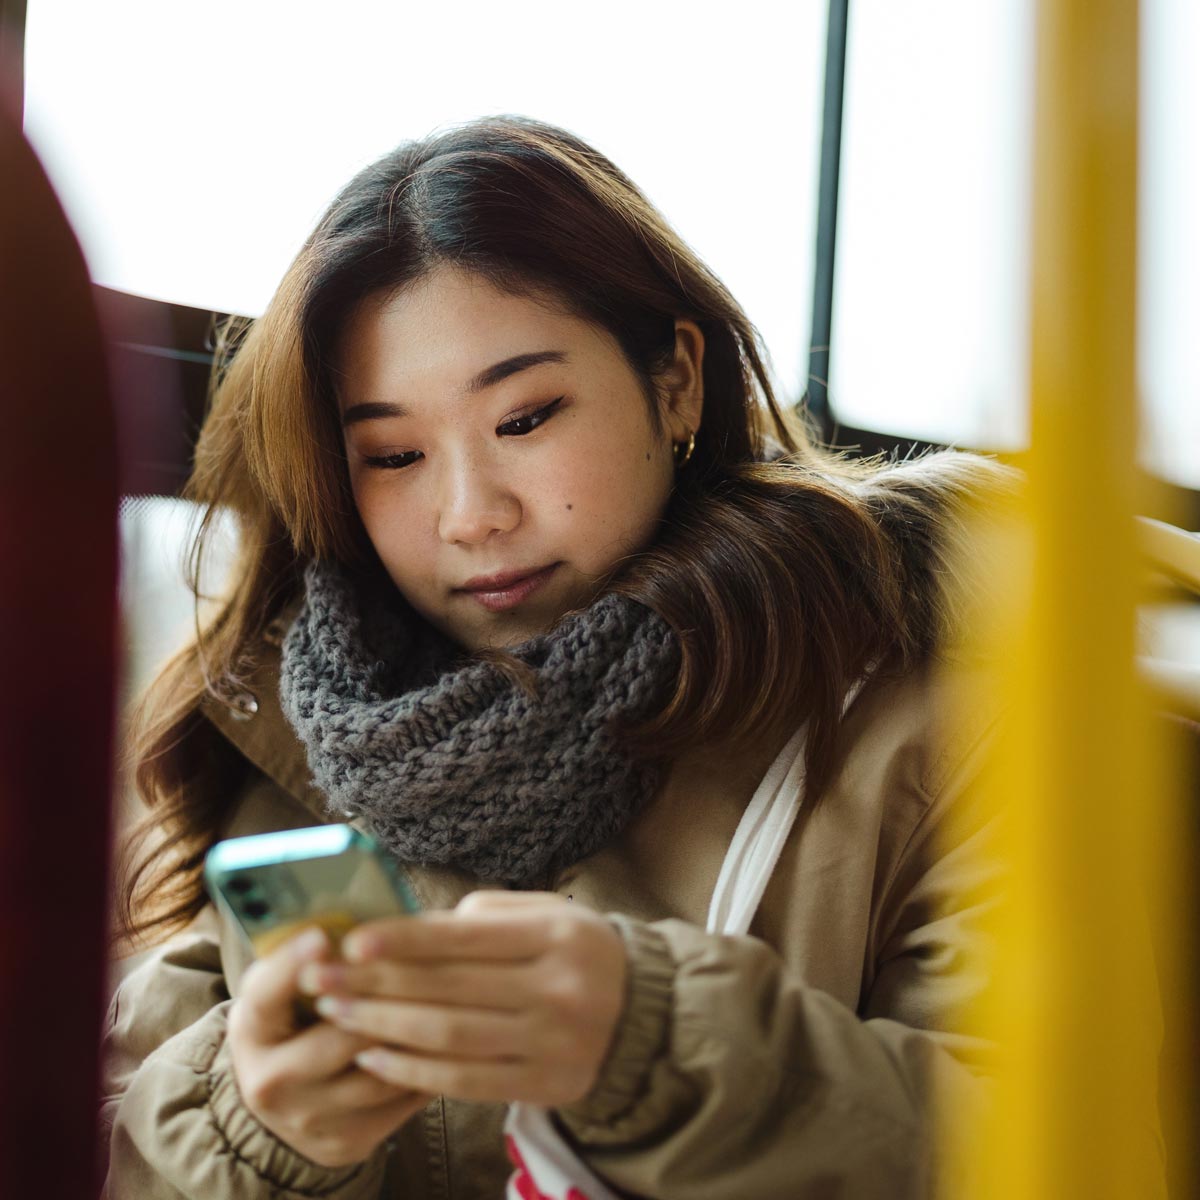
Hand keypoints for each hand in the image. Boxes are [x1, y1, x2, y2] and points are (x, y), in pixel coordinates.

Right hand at [226, 927, 429, 1167]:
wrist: (281, 1099)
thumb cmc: (293, 1018)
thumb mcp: (283, 983)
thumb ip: (307, 953)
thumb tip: (355, 909)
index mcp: (251, 1028)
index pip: (267, 994)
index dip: (294, 965)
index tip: (322, 935)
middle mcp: (271, 1081)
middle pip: (341, 1035)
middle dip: (388, 998)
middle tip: (431, 963)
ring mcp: (309, 1119)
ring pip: (381, 1071)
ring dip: (420, 1034)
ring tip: (453, 997)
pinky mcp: (346, 1142)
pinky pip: (401, 1100)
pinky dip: (429, 1067)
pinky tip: (450, 1037)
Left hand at [297, 891, 628, 1107]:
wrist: (645, 1014)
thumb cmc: (578, 952)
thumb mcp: (548, 914)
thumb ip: (486, 915)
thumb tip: (414, 931)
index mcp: (556, 935)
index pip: (466, 938)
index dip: (404, 941)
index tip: (352, 942)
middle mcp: (558, 989)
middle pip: (449, 990)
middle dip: (376, 986)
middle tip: (323, 980)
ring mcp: (553, 1043)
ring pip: (450, 1037)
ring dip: (384, 1027)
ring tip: (336, 1015)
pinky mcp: (545, 1086)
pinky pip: (466, 1082)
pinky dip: (414, 1071)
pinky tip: (375, 1056)